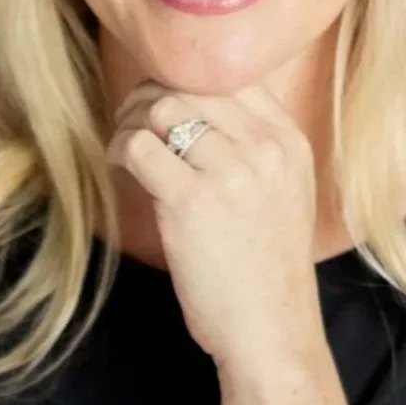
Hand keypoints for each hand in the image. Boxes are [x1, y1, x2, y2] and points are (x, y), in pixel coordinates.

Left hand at [105, 80, 325, 373]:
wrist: (272, 329)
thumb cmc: (266, 265)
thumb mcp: (285, 190)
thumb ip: (255, 144)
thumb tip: (194, 103)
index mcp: (289, 141)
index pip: (231, 75)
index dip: (186, 78)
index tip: (164, 99)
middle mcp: (265, 148)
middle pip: (192, 83)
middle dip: (151, 94)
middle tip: (131, 117)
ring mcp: (231, 172)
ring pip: (162, 107)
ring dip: (130, 119)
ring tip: (123, 143)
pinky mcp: (192, 201)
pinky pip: (140, 145)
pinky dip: (119, 147)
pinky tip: (117, 163)